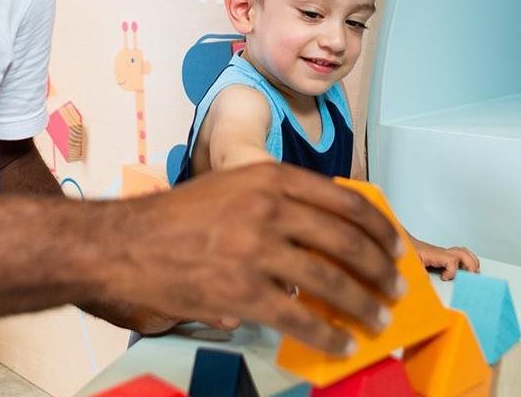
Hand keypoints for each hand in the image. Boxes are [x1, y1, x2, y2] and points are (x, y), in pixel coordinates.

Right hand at [105, 163, 404, 355]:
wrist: (124, 243)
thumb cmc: (178, 217)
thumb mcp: (233, 187)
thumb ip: (279, 202)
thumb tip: (327, 236)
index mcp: (271, 177)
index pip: (346, 202)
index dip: (379, 229)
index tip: (396, 248)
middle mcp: (270, 208)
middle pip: (347, 242)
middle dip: (380, 270)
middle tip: (395, 288)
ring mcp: (257, 251)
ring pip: (331, 282)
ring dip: (363, 306)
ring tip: (377, 320)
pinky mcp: (242, 292)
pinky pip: (300, 319)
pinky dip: (328, 335)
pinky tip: (342, 343)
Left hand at [413, 238, 479, 280]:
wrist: (408, 243)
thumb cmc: (410, 251)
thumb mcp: (413, 263)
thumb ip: (420, 272)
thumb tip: (427, 281)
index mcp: (436, 254)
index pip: (452, 260)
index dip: (451, 271)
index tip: (444, 278)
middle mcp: (443, 252)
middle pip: (463, 254)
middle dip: (471, 266)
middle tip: (470, 278)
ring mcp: (446, 253)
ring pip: (465, 252)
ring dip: (471, 262)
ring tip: (472, 273)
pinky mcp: (446, 255)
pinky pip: (461, 255)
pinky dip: (467, 261)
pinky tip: (464, 270)